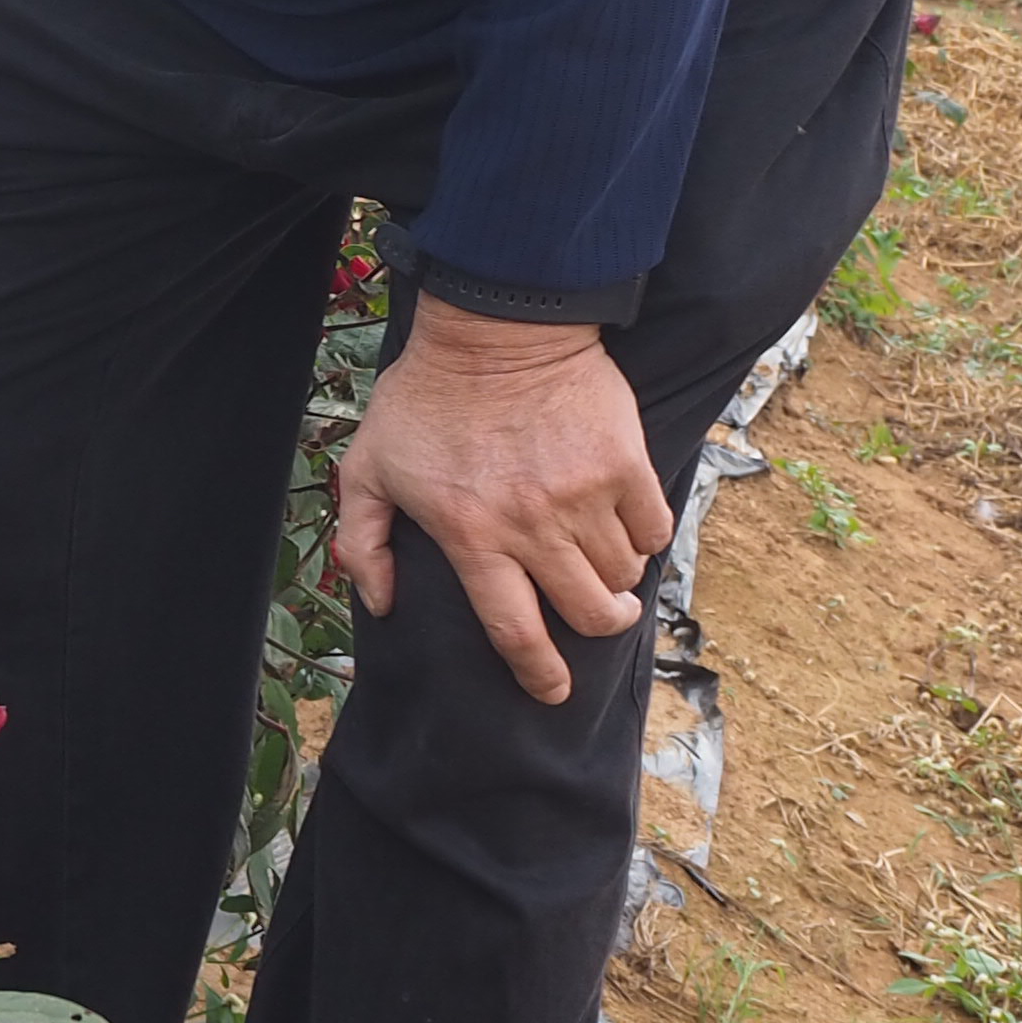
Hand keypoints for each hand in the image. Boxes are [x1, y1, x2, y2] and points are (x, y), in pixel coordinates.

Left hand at [331, 302, 670, 705]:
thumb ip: (366, 543)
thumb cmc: (423, 400)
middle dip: (598, 626)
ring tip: (600, 561)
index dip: (538, 672)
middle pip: (587, 612)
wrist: (495, 330)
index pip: (513, 629)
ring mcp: (585, 495)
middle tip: (598, 614)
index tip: (553, 692)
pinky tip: (621, 522)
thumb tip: (383, 605)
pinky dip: (643, 536)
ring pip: (623, 574)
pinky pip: (655, 528)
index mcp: (471, 534)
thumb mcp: (369, 469)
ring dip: (616, 578)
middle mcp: (533, 524)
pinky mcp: (627, 463)